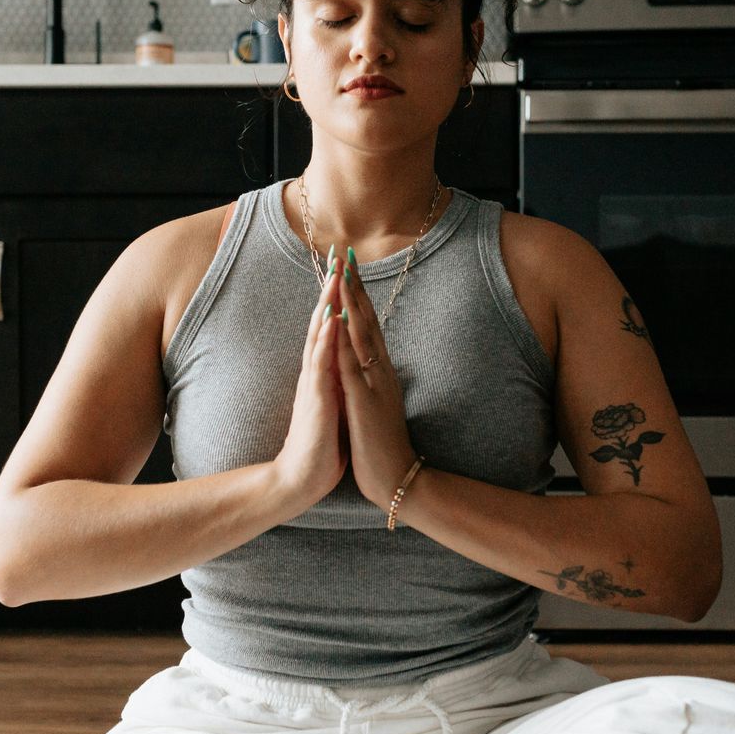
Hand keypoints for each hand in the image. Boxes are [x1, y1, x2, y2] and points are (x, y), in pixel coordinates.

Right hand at [269, 261, 348, 514]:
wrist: (304, 476)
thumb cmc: (322, 442)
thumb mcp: (336, 402)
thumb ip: (337, 379)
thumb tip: (346, 361)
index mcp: (325, 371)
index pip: (333, 325)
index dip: (340, 296)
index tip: (348, 266)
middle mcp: (317, 370)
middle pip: (324, 320)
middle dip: (332, 287)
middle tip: (338, 253)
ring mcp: (314, 382)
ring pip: (321, 335)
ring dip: (327, 304)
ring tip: (335, 275)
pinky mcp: (315, 399)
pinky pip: (321, 363)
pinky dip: (327, 339)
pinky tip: (332, 319)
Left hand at [333, 247, 419, 507]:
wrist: (398, 479)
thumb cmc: (384, 445)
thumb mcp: (380, 405)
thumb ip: (376, 382)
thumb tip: (374, 363)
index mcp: (381, 372)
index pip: (369, 326)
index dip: (358, 296)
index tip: (349, 268)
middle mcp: (380, 371)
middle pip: (367, 320)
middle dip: (355, 287)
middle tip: (346, 254)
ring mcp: (374, 384)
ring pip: (361, 335)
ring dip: (350, 303)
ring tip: (342, 274)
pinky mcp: (364, 401)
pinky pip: (352, 365)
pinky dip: (343, 340)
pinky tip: (336, 321)